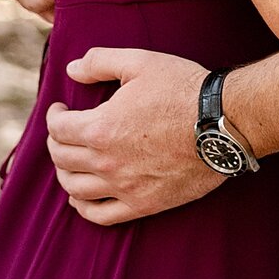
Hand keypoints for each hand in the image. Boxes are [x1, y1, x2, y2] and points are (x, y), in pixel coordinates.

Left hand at [44, 46, 218, 225]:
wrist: (224, 124)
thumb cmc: (182, 89)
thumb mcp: (138, 62)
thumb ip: (98, 62)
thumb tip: (70, 70)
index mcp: (101, 128)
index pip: (58, 129)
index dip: (53, 116)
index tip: (60, 109)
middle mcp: (107, 162)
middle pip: (62, 158)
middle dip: (56, 142)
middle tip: (63, 132)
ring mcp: (125, 186)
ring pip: (75, 189)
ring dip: (64, 174)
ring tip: (69, 161)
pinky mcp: (145, 204)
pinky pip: (102, 215)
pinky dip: (84, 208)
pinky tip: (80, 198)